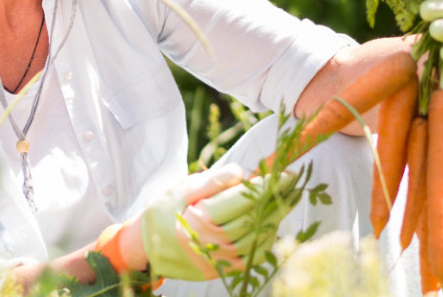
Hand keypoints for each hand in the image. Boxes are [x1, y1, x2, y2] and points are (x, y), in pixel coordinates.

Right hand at [95, 164, 298, 280]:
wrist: (146, 247)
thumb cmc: (163, 211)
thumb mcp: (181, 189)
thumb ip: (212, 181)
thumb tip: (242, 172)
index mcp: (202, 219)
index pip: (245, 200)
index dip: (269, 185)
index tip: (286, 173)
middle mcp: (214, 243)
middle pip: (257, 218)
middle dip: (279, 198)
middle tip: (295, 182)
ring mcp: (220, 260)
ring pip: (259, 237)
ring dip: (277, 217)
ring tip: (287, 198)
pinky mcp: (223, 270)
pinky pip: (254, 256)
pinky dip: (267, 239)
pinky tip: (271, 222)